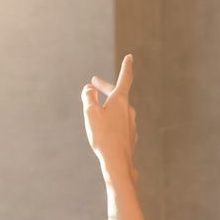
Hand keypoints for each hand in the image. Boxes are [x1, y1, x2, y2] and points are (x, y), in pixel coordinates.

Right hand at [82, 54, 138, 180]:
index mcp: (120, 100)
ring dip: (108, 105)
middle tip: (95, 83)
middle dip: (106, 88)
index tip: (130, 57)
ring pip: (118, 109)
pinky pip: (120, 123)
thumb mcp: (90, 113)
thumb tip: (89, 89)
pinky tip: (105, 128)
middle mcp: (129, 110)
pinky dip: (111, 120)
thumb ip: (88, 97)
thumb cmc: (103, 136)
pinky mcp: (130, 136)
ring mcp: (131, 123)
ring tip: (96, 108)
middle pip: (118, 94)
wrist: (118, 162)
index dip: (126, 67)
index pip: (125, 78)